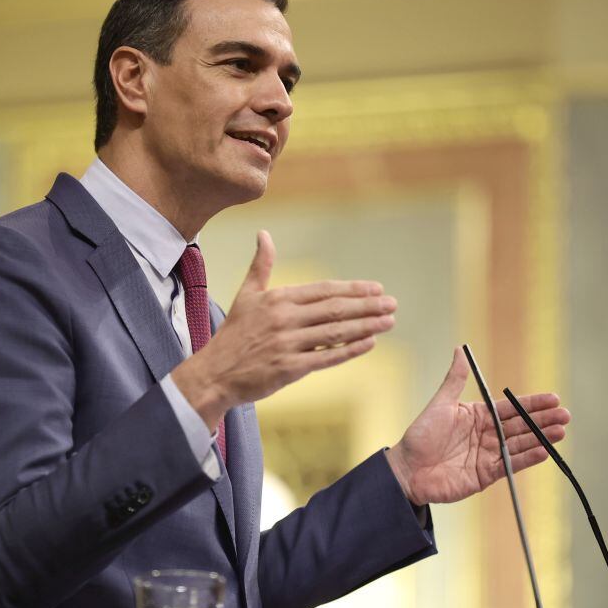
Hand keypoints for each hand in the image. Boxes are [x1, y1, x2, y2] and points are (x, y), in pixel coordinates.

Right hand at [171, 230, 396, 429]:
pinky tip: (369, 343)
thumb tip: (264, 234)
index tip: (376, 289)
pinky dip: (349, 350)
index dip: (353, 289)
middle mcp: (284, 319)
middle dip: (368, 306)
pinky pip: (326, 357)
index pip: (324, 291)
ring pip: (335, 333)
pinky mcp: (289, 369)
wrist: (215, 373)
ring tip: (389, 321)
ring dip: (366, 326)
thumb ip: (261, 265)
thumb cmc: (233, 334)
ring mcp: (287, 344)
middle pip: (335, 309)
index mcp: (278, 299)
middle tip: (392, 304)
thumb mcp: (246, 295)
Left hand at [385, 348, 569, 505]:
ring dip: (541, 438)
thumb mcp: (440, 404)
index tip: (553, 398)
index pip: (510, 407)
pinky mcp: (486, 475)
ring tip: (560, 431)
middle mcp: (486, 434)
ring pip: (520, 444)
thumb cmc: (420, 435)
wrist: (407, 469)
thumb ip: (455, 379)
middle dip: (543, 420)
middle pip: (520, 425)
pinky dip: (527, 458)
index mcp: (477, 416)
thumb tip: (460, 349)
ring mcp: (488, 455)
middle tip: (565, 415)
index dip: (532, 403)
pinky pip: (510, 465)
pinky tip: (544, 451)